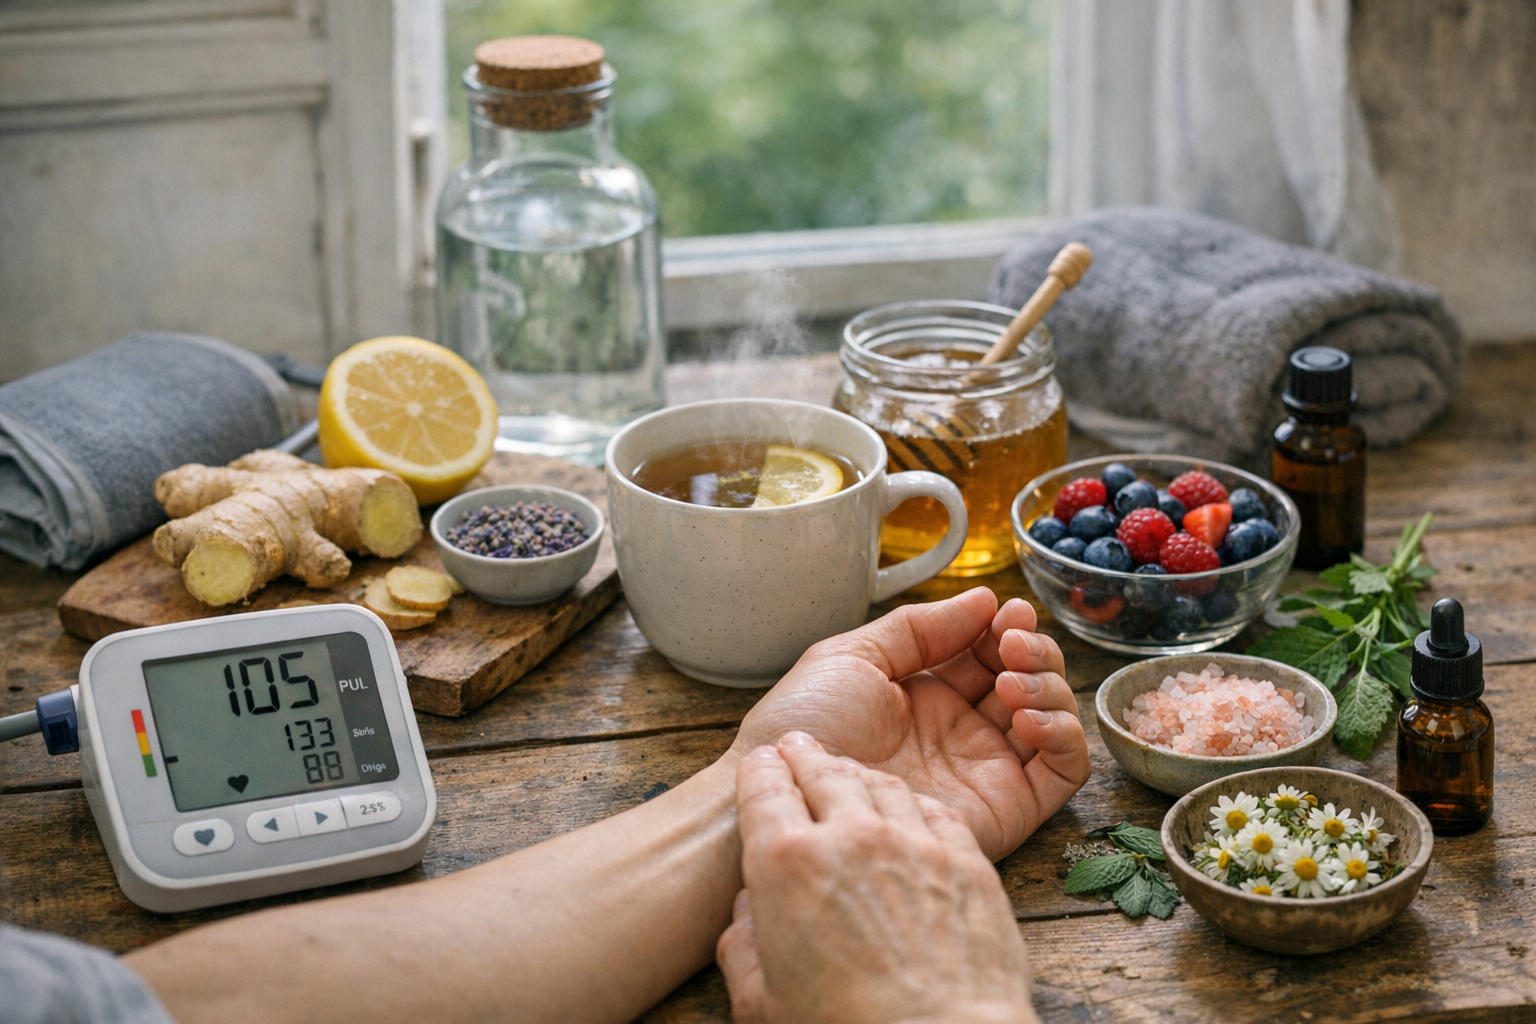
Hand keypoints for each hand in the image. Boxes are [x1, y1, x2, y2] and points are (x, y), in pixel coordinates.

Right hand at [717, 734, 1037, 1023]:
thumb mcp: (760, 1000)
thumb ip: (742, 945)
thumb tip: (747, 912)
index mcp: (786, 864)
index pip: (762, 789)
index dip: (758, 771)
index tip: (759, 764)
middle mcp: (850, 837)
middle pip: (822, 773)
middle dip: (804, 756)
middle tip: (797, 747)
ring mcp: (913, 844)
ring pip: (881, 784)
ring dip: (859, 774)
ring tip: (850, 772)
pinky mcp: (965, 861)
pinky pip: (934, 811)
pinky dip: (913, 802)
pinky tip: (908, 807)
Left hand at [732, 588, 1089, 859]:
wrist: (793, 795)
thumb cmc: (804, 727)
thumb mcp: (854, 656)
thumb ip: (919, 628)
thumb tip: (983, 599)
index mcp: (926, 692)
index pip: (989, 652)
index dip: (1006, 629)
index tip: (1007, 612)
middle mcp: (962, 729)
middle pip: (1029, 679)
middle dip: (1033, 650)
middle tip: (1012, 643)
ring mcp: (986, 768)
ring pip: (1053, 718)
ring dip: (1049, 686)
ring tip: (1011, 680)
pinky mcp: (1006, 807)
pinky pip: (1063, 772)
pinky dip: (1064, 736)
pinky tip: (1028, 718)